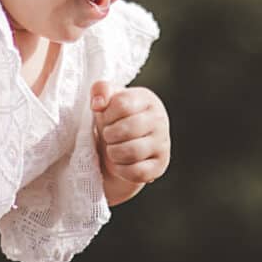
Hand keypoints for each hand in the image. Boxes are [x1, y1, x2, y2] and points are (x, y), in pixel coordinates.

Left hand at [93, 81, 169, 205]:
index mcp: (147, 100)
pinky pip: (137, 172)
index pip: (121, 104)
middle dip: (109, 135)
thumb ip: (100, 90)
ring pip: (133, 152)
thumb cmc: (114, 119)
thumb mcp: (106, 100)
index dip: (106, 114)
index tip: (106, 118)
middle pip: (127, 129)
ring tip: (113, 149)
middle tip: (109, 136)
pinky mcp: (160, 165)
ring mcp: (163, 144)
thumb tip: (98, 103)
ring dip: (114, 153)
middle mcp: (160, 120)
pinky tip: (120, 163)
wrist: (122, 145)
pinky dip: (122, 170)